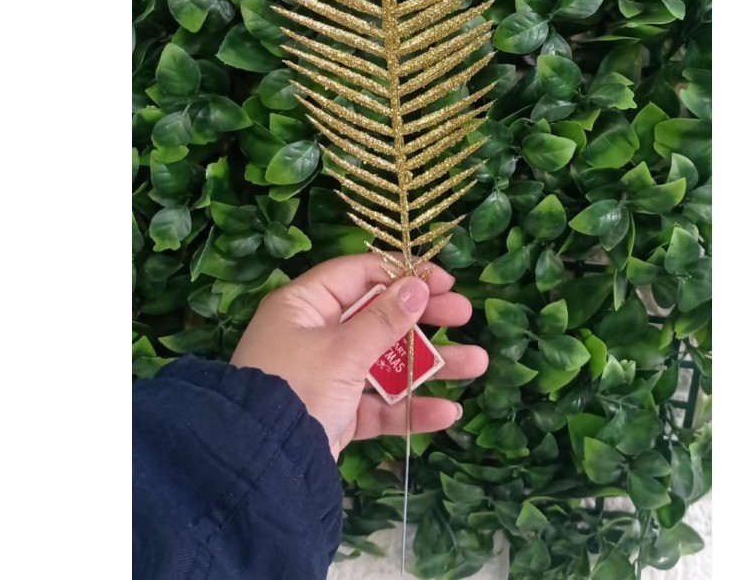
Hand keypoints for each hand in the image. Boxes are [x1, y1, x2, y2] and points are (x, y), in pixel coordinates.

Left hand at [230, 253, 487, 458]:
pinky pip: (379, 405)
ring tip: (478, 363)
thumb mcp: (342, 349)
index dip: (402, 274)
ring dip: (430, 365)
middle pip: (379, 317)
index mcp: (305, 305)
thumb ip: (384, 320)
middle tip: (465, 316)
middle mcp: (315, 335)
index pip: (360, 275)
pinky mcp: (337, 414)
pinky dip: (410, 408)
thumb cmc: (297, 387)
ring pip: (386, 363)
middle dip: (424, 318)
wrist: (261, 465)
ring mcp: (328, 376)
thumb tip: (417, 286)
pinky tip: (447, 412)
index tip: (444, 282)